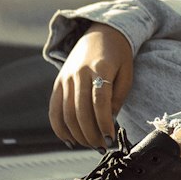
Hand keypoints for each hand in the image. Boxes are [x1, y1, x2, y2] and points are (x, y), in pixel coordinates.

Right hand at [49, 23, 133, 148]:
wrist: (100, 33)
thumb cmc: (118, 56)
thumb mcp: (126, 73)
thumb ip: (117, 97)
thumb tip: (108, 121)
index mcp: (100, 68)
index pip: (99, 100)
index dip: (104, 122)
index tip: (110, 137)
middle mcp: (78, 73)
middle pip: (80, 110)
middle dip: (91, 133)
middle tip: (102, 146)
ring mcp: (65, 78)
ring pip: (66, 113)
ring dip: (78, 134)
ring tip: (91, 144)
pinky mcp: (57, 83)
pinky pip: (54, 109)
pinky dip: (60, 128)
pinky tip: (71, 140)